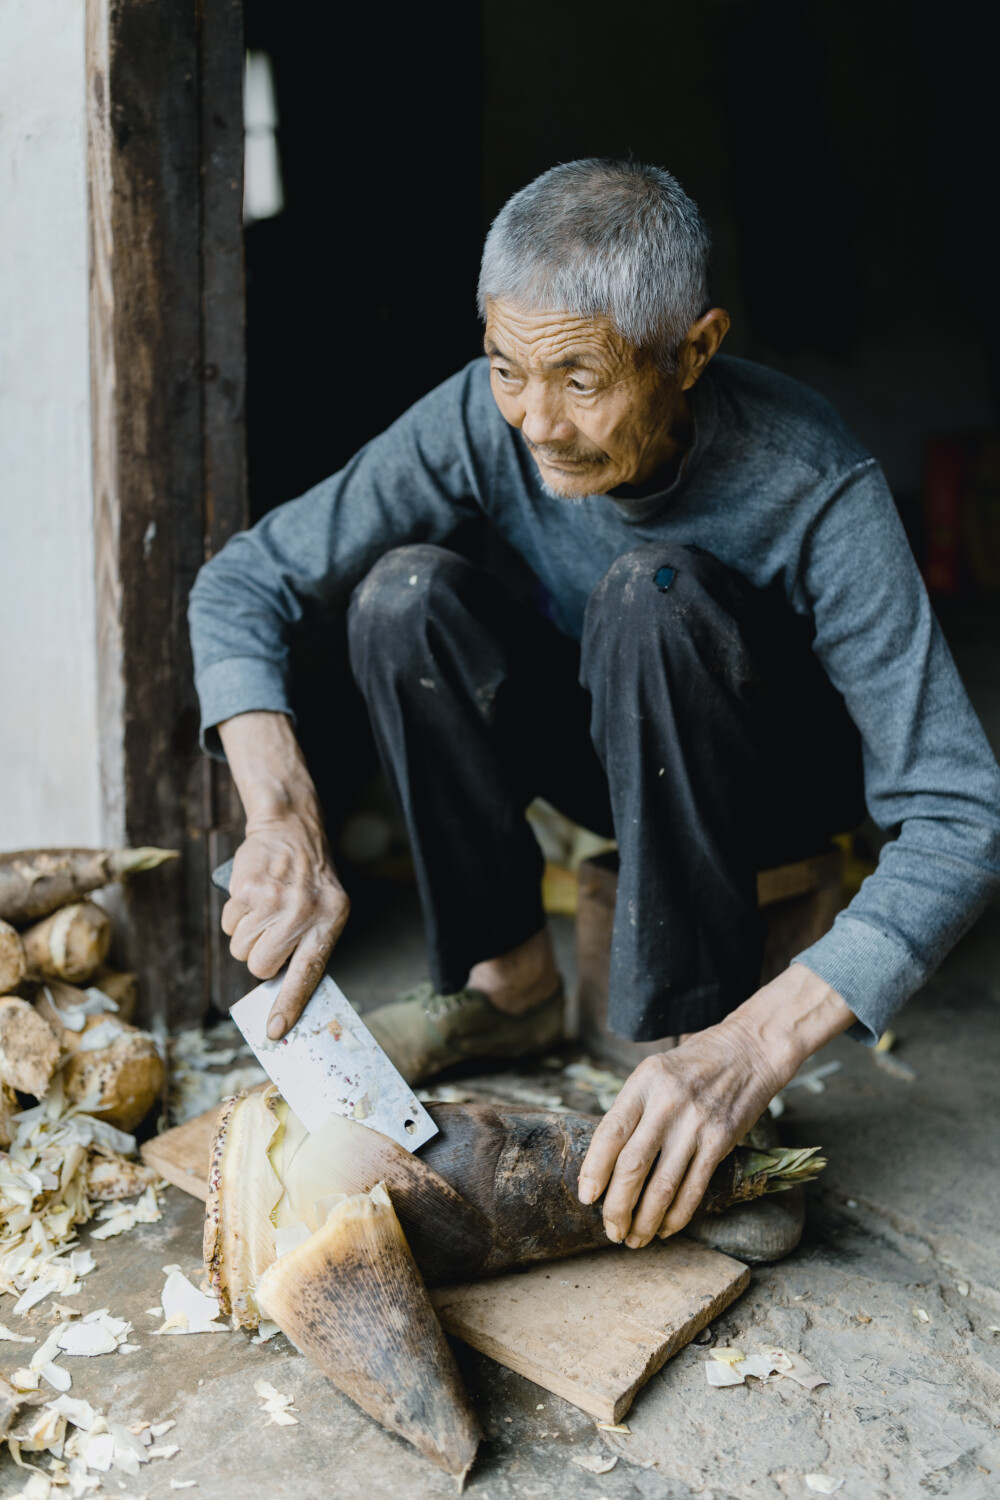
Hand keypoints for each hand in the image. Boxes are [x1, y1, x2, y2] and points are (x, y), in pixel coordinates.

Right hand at [222, 815, 349, 1038]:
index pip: (308, 974)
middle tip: (269, 934)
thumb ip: (309, 944)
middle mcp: (304, 912)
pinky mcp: (248, 890)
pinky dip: (235, 916)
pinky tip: (252, 898)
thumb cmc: (309, 877)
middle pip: (261, 966)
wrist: (291, 828)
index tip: (274, 1031)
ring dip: (246, 936)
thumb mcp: (326, 908)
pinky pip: (228, 924)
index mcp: (330, 921)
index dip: (289, 1005)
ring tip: (263, 911)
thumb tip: (281, 992)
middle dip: (259, 957)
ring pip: (240, 948)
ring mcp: (274, 901)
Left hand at [577, 965, 855, 1245]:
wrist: (748, 1050)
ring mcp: (695, 1123)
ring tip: (635, 1239)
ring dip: (645, 1219)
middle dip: (617, 1206)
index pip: (610, 1132)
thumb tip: (605, 1160)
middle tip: (611, 1230)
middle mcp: (667, 1103)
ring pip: (662, 1185)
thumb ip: (632, 1109)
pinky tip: (666, 1229)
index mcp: (643, 1083)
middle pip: (632, 1165)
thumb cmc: (693, 1064)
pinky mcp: (721, 1140)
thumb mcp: (654, 1072)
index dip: (594, 1169)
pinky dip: (677, 1214)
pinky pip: (694, 1187)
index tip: (586, 1197)